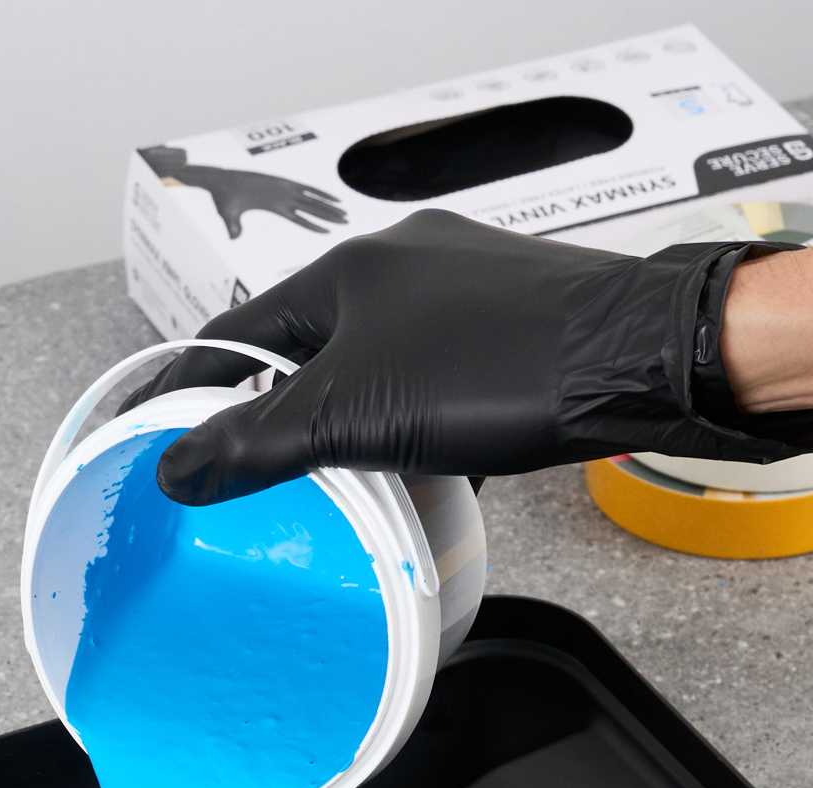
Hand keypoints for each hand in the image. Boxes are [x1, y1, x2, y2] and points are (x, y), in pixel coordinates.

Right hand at [137, 211, 812, 504]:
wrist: (638, 363)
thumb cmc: (502, 369)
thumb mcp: (356, 416)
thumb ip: (260, 444)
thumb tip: (177, 471)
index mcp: (348, 273)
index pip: (241, 332)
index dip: (200, 391)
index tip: (174, 444)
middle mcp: (402, 268)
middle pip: (311, 352)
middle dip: (282, 417)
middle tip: (258, 484)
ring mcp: (465, 296)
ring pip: (380, 371)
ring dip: (356, 429)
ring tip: (339, 494)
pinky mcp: (516, 331)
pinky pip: (441, 385)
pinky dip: (420, 431)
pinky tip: (428, 478)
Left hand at [142, 146, 347, 239]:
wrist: (219, 180)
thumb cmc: (223, 199)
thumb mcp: (226, 214)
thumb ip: (232, 226)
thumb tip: (233, 237)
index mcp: (271, 203)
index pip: (297, 215)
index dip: (312, 224)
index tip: (327, 232)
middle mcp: (280, 193)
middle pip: (310, 205)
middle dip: (328, 214)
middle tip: (345, 222)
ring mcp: (282, 187)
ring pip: (310, 196)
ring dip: (327, 204)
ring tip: (344, 212)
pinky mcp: (281, 183)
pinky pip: (303, 188)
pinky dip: (316, 193)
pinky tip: (327, 198)